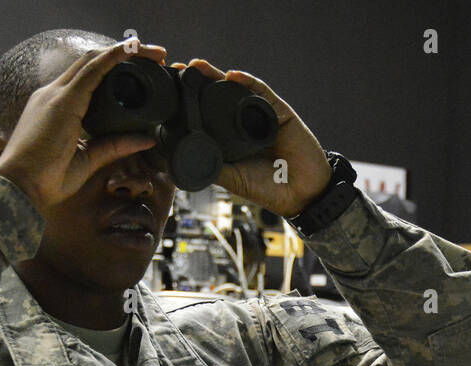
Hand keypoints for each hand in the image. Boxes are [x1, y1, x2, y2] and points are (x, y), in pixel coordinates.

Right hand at [0, 39, 167, 213]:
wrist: (19, 187)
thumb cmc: (45, 180)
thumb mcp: (87, 160)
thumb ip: (114, 146)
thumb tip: (146, 139)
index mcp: (55, 107)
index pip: (86, 78)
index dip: (112, 70)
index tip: (141, 70)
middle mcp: (53, 95)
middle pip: (91, 64)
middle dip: (124, 56)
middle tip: (155, 57)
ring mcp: (56, 95)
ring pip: (93, 61)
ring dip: (124, 53)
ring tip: (153, 53)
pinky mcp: (63, 101)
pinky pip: (92, 70)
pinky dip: (114, 58)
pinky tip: (132, 50)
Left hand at [171, 59, 330, 217]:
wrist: (302, 193)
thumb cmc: (268, 189)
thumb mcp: (233, 179)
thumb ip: (211, 166)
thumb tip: (181, 160)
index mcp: (228, 139)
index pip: (205, 116)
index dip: (188, 104)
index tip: (168, 95)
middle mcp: (242, 123)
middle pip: (217, 97)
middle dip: (198, 82)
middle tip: (178, 71)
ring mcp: (260, 115)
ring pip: (236, 90)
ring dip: (216, 75)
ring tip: (197, 66)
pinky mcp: (279, 111)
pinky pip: (262, 92)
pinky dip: (248, 82)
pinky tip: (233, 76)